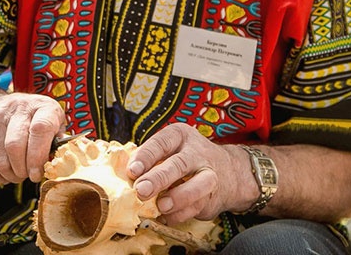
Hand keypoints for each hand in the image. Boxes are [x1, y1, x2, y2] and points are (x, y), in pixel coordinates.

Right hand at [0, 92, 65, 183]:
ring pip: (0, 158)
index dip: (38, 156)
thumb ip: (58, 142)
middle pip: (15, 146)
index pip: (40, 129)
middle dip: (22, 170)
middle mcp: (17, 107)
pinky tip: (3, 173)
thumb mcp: (52, 123)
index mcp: (42, 106)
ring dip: (9, 175)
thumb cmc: (33, 119)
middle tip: (28, 176)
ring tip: (17, 175)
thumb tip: (60, 165)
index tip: (38, 173)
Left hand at [127, 123, 248, 224]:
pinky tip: (167, 216)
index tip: (132, 171)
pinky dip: (180, 214)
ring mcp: (208, 173)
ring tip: (160, 206)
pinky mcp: (212, 195)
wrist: (226, 172)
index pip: (161, 143)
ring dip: (177, 197)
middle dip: (158, 178)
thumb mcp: (168, 150)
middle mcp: (196, 152)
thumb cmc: (184, 159)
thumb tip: (124, 176)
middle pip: (178, 164)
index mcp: (180, 135)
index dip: (146, 157)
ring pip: (197, 185)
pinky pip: (197, 206)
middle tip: (141, 190)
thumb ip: (148, 160)